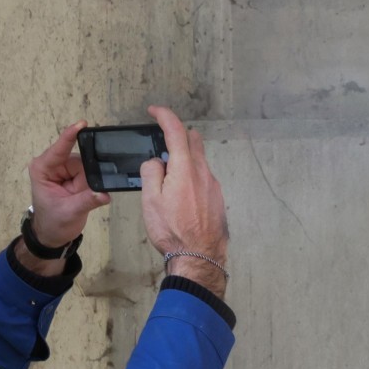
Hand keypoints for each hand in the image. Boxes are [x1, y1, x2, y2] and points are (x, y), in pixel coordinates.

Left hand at [27, 121, 109, 247]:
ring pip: (88, 166)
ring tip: (84, 197)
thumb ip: (87, 201)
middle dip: (88, 172)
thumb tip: (105, 193)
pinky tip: (93, 191)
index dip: (70, 136)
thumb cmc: (53, 223)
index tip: (82, 124)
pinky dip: (95, 182)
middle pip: (79, 159)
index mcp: (43, 169)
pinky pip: (92, 173)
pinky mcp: (76, 176)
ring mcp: (66, 169)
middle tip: (86, 190)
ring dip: (91, 181)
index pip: (59, 149)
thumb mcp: (69, 213)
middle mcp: (54, 165)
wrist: (53, 236)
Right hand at [139, 106, 228, 295]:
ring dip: (184, 160)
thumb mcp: (151, 200)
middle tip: (160, 145)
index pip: (176, 131)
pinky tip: (181, 195)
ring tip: (167, 179)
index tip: (154, 112)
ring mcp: (213, 185)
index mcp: (186, 168)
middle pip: (193, 141)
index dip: (164, 116)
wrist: (199, 257)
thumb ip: (151, 172)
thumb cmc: (173, 231)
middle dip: (177, 135)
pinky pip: (203, 178)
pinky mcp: (217, 198)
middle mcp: (204, 172)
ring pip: (199, 161)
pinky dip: (191, 177)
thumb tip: (156, 162)